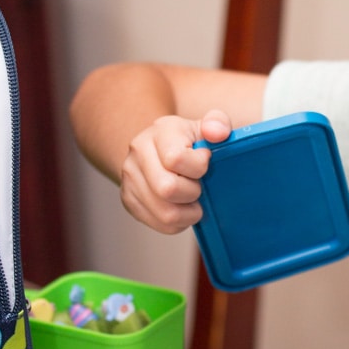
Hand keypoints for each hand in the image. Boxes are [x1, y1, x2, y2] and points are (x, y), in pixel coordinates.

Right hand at [120, 109, 230, 232]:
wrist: (156, 149)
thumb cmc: (187, 140)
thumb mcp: (205, 125)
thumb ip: (218, 123)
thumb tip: (219, 133)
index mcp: (159, 132)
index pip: (176, 158)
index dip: (198, 167)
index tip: (204, 163)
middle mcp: (138, 154)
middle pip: (168, 189)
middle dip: (192, 192)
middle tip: (198, 185)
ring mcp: (130, 179)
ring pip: (165, 214)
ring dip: (188, 212)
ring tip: (192, 199)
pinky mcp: (129, 201)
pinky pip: (161, 224)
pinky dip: (179, 222)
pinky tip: (183, 207)